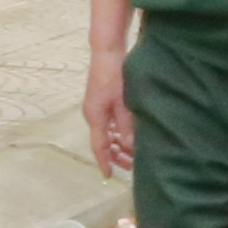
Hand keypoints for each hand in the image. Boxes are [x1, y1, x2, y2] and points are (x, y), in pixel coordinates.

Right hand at [82, 51, 133, 173]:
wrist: (108, 51)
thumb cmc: (115, 74)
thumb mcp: (123, 102)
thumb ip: (127, 125)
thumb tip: (130, 146)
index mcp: (95, 116)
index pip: (99, 146)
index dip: (104, 162)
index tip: (108, 176)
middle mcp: (94, 114)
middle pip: (103, 142)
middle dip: (116, 155)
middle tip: (132, 166)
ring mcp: (98, 107)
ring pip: (108, 133)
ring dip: (119, 144)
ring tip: (134, 153)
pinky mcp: (104, 101)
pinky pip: (110, 123)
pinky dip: (119, 132)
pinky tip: (130, 136)